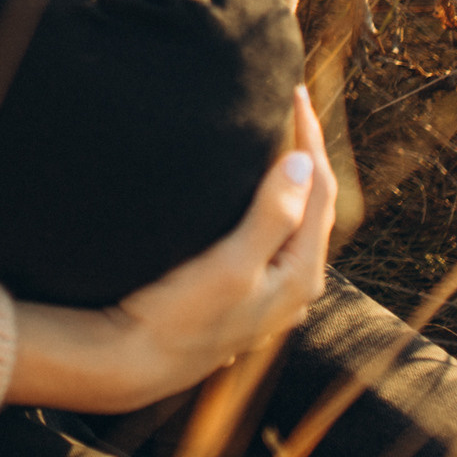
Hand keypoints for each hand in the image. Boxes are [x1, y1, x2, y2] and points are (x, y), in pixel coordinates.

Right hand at [4, 88, 333, 411]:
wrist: (136, 362)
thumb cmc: (179, 314)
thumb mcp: (229, 263)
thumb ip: (271, 215)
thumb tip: (304, 162)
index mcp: (301, 274)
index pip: (321, 190)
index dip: (311, 138)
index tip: (294, 95)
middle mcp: (296, 287)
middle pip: (315, 205)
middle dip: (307, 155)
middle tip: (290, 108)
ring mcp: (272, 294)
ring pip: (296, 222)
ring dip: (292, 180)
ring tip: (277, 141)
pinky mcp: (247, 296)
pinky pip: (275, 237)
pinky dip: (273, 204)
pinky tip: (255, 196)